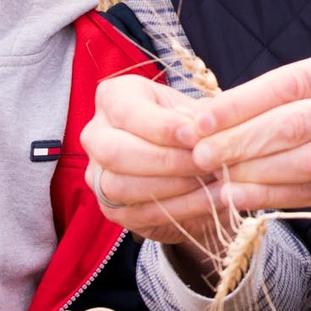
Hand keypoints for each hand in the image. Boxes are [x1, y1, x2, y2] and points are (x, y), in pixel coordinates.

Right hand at [82, 72, 234, 256]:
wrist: (193, 158)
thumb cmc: (193, 124)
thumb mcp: (197, 110)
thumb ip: (199, 118)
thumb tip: (202, 130)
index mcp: (112, 97)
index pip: (125, 112)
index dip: (161, 126)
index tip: (195, 135)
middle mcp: (96, 135)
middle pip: (115, 152)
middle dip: (166, 160)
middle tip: (206, 162)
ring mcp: (98, 176)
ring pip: (121, 187)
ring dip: (174, 186)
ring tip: (214, 180)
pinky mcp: (112, 209)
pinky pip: (140, 213)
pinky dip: (182, 208)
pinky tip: (213, 199)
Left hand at [186, 44, 310, 222]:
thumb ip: (292, 95)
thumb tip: (217, 113)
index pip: (290, 82)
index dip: (240, 104)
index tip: (199, 121)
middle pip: (295, 122)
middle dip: (239, 141)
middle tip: (199, 155)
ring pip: (305, 160)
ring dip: (253, 172)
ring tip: (216, 179)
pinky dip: (275, 194)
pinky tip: (244, 197)